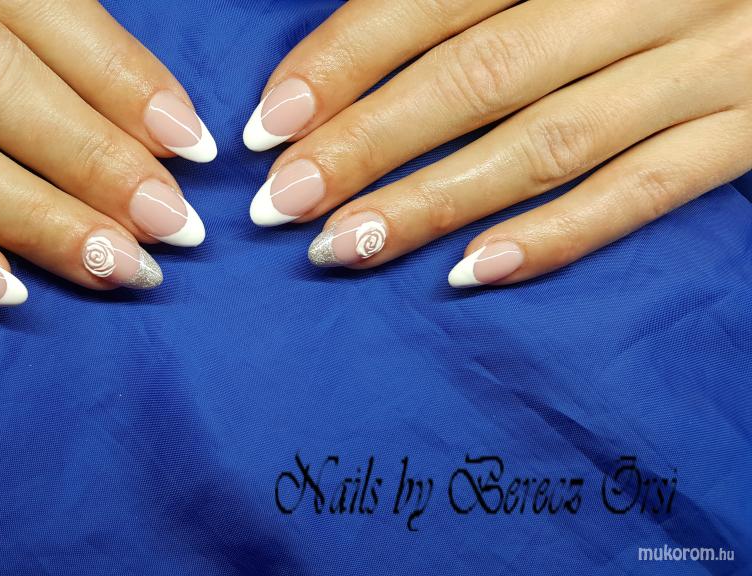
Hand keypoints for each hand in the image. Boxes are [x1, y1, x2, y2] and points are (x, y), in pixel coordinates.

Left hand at [244, 0, 751, 286]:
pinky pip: (643, 193)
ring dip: (435, 202)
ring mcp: (702, 61)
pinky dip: (554, 237)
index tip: (272, 125)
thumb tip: (344, 63)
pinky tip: (470, 273)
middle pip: (477, 78)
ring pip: (546, 144)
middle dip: (367, 146)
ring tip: (346, 246)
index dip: (343, 63)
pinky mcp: (747, 126)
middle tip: (284, 203)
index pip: (430, 0)